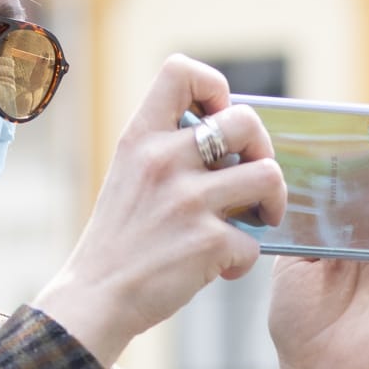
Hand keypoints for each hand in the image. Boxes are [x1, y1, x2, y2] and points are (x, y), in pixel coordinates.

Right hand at [30, 56, 284, 365]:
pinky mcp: (208, 242)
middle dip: (262, 150)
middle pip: (247, 121)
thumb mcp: (129, 173)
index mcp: (140, 137)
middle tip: (252, 178)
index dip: (215, 87)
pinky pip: (254, 241)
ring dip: (273, 201)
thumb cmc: (120, 238)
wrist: (95, 298)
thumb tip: (229, 132)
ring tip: (257, 219)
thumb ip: (167, 147)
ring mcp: (187, 200)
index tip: (217, 118)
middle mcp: (163, 159)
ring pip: (269, 175)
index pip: (181, 70)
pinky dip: (244, 259)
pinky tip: (222, 268)